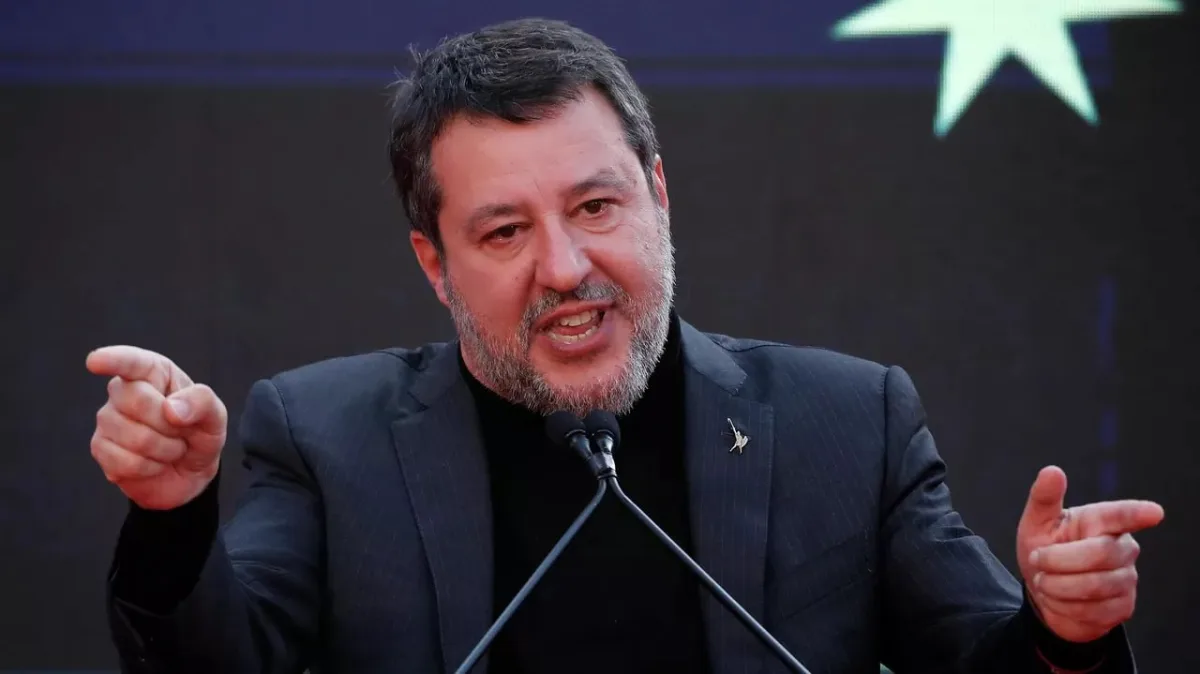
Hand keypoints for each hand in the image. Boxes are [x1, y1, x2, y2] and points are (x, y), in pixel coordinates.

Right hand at [86, 345, 227, 509]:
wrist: (190, 471)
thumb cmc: (199, 433)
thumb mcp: (215, 416)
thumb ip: (202, 402)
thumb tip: (171, 409)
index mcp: (154, 372)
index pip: (131, 361)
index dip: (113, 359)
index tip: (95, 361)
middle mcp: (124, 390)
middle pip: (136, 400)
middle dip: (169, 424)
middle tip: (181, 432)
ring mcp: (108, 419)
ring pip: (132, 436)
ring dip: (164, 450)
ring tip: (170, 448)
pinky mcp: (100, 448)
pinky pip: (124, 462)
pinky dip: (149, 468)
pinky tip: (154, 463)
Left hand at [1017, 466, 1163, 642]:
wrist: (1044, 593)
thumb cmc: (1043, 551)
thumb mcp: (1036, 524)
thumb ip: (1044, 498)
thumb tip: (1052, 471)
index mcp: (1100, 521)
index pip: (1122, 516)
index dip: (1137, 514)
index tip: (1154, 513)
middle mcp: (1122, 547)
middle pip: (1100, 554)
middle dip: (1057, 560)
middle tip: (1037, 560)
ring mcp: (1127, 578)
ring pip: (1095, 585)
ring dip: (1056, 586)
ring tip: (1044, 581)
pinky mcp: (1124, 606)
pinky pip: (1092, 611)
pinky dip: (1063, 606)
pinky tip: (1057, 599)